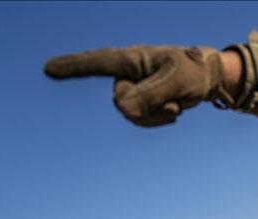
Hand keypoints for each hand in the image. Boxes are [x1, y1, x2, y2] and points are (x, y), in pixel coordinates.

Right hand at [44, 46, 239, 125]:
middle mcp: (127, 73)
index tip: (47, 69)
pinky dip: (158, 120)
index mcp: (132, 59)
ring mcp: (133, 88)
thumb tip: (123, 110)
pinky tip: (174, 109)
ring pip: (131, 115)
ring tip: (177, 104)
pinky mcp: (141, 101)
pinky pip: (141, 120)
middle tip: (175, 101)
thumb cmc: (194, 72)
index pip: (98, 62)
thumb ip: (151, 95)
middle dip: (149, 108)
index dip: (73, 66)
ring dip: (156, 116)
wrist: (209, 78)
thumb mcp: (178, 82)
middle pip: (122, 102)